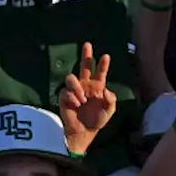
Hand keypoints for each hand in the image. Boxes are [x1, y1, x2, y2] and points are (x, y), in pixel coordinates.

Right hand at [58, 42, 116, 156]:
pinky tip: (77, 105)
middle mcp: (85, 85)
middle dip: (85, 55)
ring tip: (82, 99)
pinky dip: (72, 97)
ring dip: (77, 87)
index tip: (106, 56)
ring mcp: (74, 90)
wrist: (84, 131)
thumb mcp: (109, 111)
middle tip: (87, 44)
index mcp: (97, 87)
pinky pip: (65, 91)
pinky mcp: (64, 96)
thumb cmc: (97, 120)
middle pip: (84, 66)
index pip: (100, 72)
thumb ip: (110, 100)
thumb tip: (105, 89)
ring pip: (71, 78)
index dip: (103, 65)